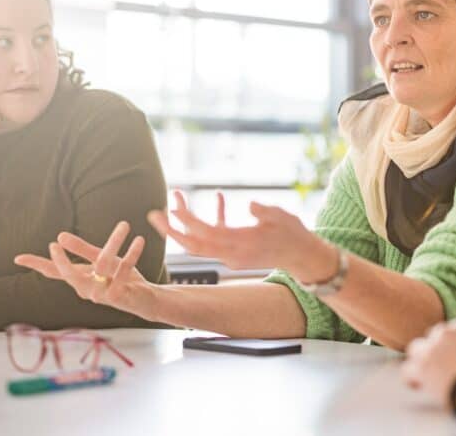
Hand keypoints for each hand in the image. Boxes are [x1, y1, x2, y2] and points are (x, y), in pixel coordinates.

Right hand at [14, 222, 157, 319]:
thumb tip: (59, 236)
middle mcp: (86, 290)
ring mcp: (101, 296)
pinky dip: (132, 254)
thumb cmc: (122, 278)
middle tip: (57, 240)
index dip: (37, 264)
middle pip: (68, 275)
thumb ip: (83, 249)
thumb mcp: (101, 260)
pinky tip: (139, 240)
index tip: (18, 258)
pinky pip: (122, 272)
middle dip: (61, 260)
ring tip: (125, 224)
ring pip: (101, 265)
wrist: (147, 298)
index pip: (54, 272)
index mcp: (80, 279)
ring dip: (114, 242)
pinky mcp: (119, 297)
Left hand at [147, 191, 326, 274]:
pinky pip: (215, 237)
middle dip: (172, 230)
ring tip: (177, 201)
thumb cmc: (293, 234)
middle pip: (193, 244)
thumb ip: (263, 211)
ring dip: (186, 224)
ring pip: (200, 242)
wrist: (302, 257)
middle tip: (153, 214)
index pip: (205, 234)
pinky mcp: (235, 251)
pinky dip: (212, 220)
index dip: (186, 222)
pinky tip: (219, 197)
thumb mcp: (281, 218)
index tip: (171, 208)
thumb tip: (248, 204)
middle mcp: (231, 253)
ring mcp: (231, 254)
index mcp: (241, 243)